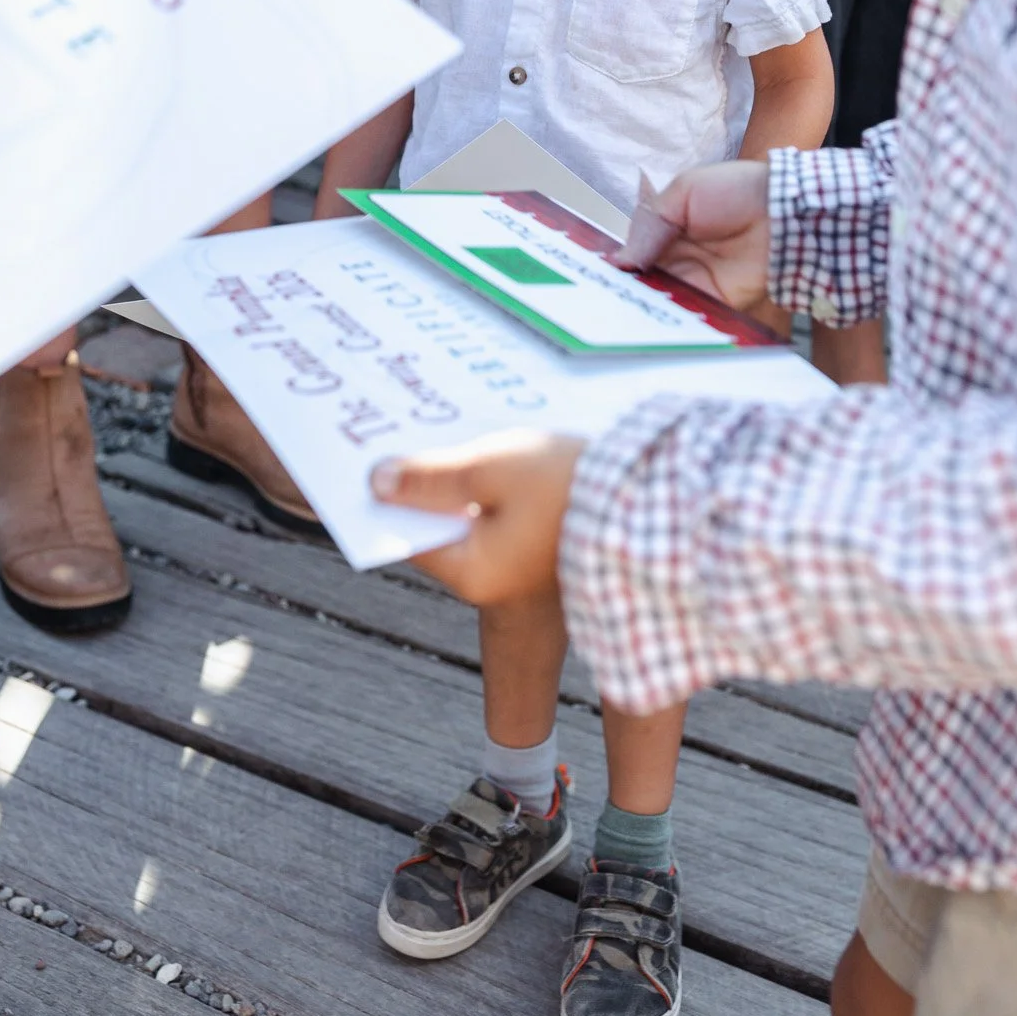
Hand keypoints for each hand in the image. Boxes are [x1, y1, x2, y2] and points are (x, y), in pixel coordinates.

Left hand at [370, 430, 584, 605]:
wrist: (650, 492)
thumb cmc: (567, 485)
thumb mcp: (489, 469)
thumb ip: (429, 477)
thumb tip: (377, 482)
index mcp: (472, 572)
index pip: (407, 536)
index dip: (386, 497)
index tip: (367, 461)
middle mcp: (490, 578)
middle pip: (435, 526)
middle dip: (420, 484)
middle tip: (403, 437)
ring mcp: (516, 562)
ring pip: (465, 516)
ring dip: (454, 480)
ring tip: (448, 437)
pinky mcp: (538, 541)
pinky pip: (495, 511)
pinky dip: (485, 485)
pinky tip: (489, 451)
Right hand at [612, 159, 771, 309]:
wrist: (783, 211)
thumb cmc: (738, 191)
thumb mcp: (683, 192)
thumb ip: (649, 222)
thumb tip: (621, 260)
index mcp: (667, 230)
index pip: (633, 252)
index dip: (616, 263)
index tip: (594, 274)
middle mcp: (677, 259)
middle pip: (641, 281)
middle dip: (622, 289)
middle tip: (600, 298)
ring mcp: (694, 283)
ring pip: (658, 301)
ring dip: (640, 306)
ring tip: (616, 311)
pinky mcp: (714, 303)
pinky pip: (686, 317)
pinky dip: (667, 321)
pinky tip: (647, 321)